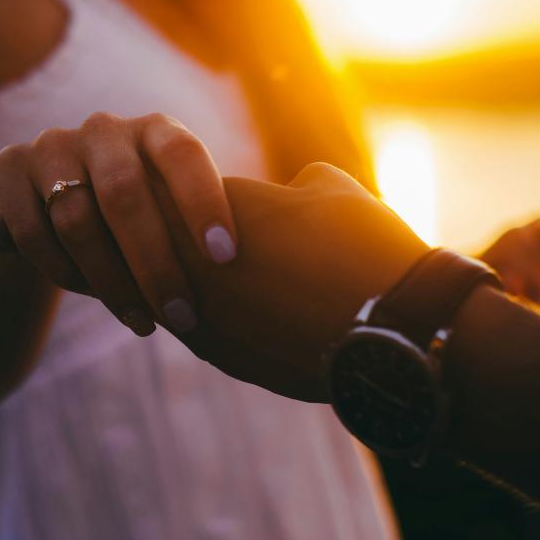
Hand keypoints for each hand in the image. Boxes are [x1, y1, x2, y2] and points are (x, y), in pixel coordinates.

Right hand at [0, 112, 236, 335]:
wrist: (61, 199)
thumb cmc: (147, 214)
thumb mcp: (176, 209)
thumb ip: (203, 228)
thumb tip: (270, 242)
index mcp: (155, 129)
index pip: (182, 153)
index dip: (203, 201)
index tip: (225, 257)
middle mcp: (104, 129)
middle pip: (124, 194)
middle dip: (155, 264)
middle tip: (183, 317)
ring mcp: (52, 145)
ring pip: (76, 220)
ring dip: (110, 280)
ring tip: (142, 323)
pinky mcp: (9, 167)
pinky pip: (33, 231)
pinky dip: (61, 271)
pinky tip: (89, 295)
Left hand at [154, 163, 429, 401]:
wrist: (395, 327)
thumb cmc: (367, 247)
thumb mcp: (330, 190)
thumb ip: (291, 187)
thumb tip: (289, 192)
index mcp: (213, 204)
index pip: (160, 186)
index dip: (169, 187)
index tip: (172, 186)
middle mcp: (191, 258)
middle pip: (144, 241)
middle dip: (155, 236)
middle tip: (169, 233)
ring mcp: (198, 310)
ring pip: (156, 290)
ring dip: (169, 281)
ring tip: (200, 275)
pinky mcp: (217, 353)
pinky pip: (192, 327)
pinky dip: (202, 317)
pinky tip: (227, 313)